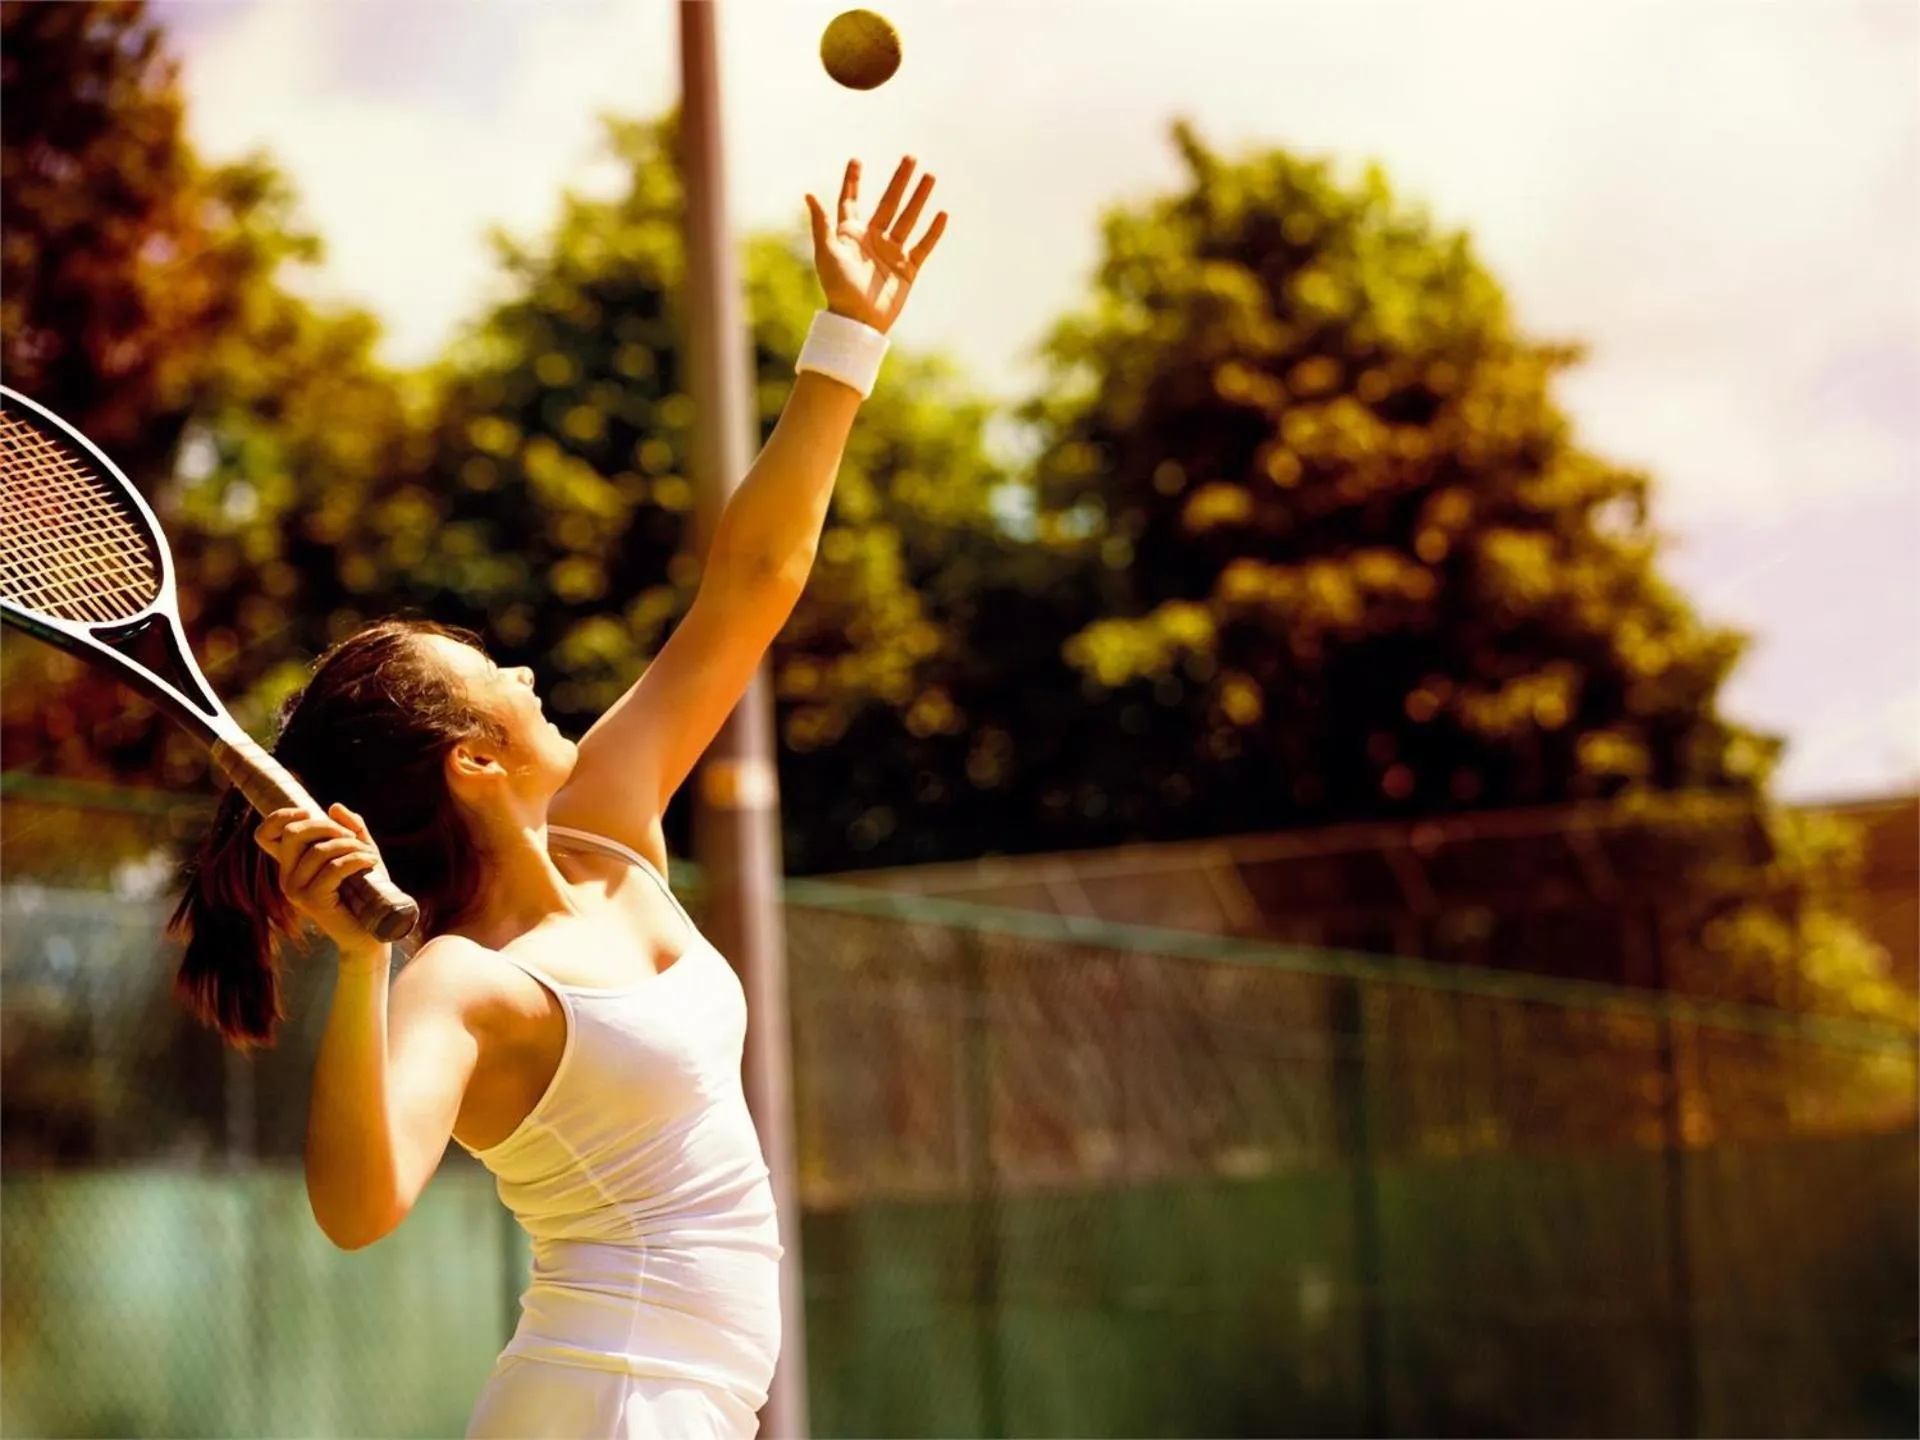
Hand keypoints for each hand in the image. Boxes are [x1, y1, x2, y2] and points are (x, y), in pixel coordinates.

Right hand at [254, 803, 388, 957]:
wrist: (372, 930)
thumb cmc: (365, 890)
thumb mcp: (359, 852)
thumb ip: (351, 830)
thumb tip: (335, 807)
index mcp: (291, 864)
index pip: (265, 835)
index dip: (280, 816)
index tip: (309, 812)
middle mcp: (286, 876)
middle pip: (293, 834)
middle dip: (327, 826)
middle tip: (353, 837)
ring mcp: (296, 890)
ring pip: (318, 851)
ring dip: (350, 845)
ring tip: (369, 854)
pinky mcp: (312, 901)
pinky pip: (334, 869)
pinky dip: (356, 859)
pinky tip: (371, 862)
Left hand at [806, 156, 947, 334]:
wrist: (858, 321)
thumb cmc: (838, 288)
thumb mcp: (827, 253)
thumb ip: (822, 223)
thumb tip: (809, 194)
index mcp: (850, 234)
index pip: (851, 201)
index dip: (853, 181)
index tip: (856, 161)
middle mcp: (872, 239)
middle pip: (888, 203)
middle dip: (899, 180)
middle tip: (910, 158)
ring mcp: (891, 253)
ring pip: (908, 219)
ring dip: (919, 198)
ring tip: (930, 176)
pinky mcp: (907, 269)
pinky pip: (923, 246)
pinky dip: (933, 232)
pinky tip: (941, 214)